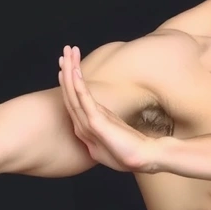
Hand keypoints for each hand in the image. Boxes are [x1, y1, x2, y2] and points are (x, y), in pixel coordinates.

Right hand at [58, 45, 154, 172]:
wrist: (146, 157)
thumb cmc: (132, 149)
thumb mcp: (114, 133)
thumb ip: (104, 123)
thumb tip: (102, 116)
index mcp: (87, 126)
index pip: (72, 100)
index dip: (68, 81)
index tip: (66, 64)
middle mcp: (84, 125)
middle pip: (69, 94)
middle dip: (66, 70)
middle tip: (63, 52)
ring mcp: (89, 125)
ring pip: (73, 95)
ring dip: (69, 72)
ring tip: (67, 53)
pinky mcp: (97, 125)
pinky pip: (84, 102)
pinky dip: (78, 86)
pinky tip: (74, 72)